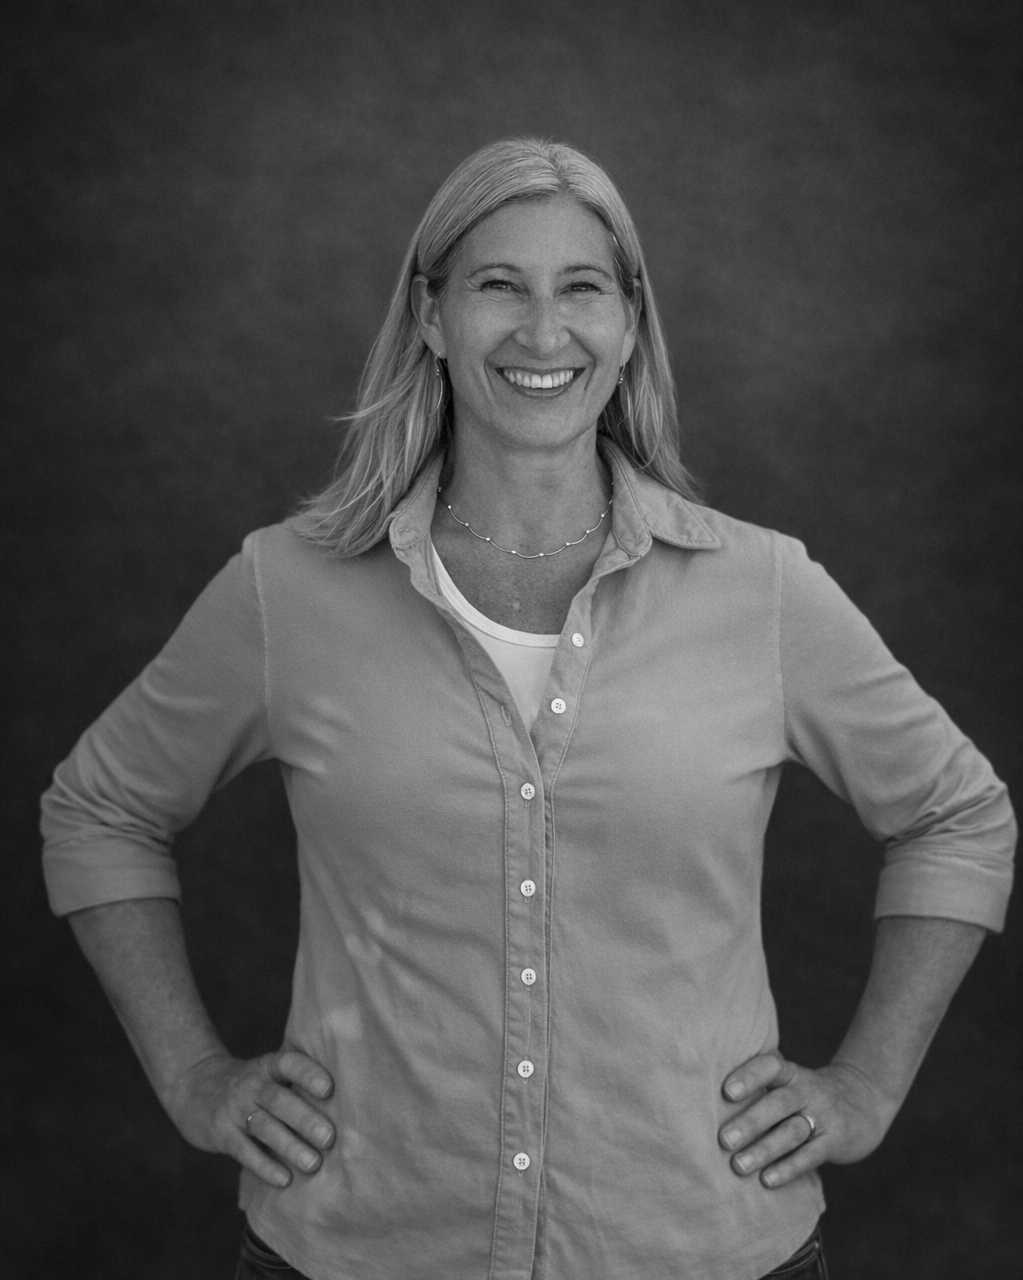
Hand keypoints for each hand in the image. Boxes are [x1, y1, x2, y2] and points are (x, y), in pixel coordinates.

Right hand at [167, 1049, 335, 1186]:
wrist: (194, 1088)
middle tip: (330, 1138)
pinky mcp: (221, 1134)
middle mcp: (250, 1085)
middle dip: (305, 1119)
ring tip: (314, 1164)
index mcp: (266, 1066)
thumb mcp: (267, 1072)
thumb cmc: (250, 1085)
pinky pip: (244, 1151)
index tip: (329, 1088)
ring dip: (290, 1146)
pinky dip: (265, 1166)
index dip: (308, 1074)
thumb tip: (349, 1102)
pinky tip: (285, 1179)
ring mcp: (233, 1110)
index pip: (288, 1063)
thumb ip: (296, 1082)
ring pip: (264, 1128)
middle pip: (278, 1100)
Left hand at [718, 1052, 894, 1188]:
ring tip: (738, 1166)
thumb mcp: (790, 1081)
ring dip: (764, 1150)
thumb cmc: (806, 1094)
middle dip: (750, 1122)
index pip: (770, 1066)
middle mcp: (808, 1090)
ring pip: (792, 1132)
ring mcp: (824, 1115)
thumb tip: (704, 1102)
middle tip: (723, 1140)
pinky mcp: (835, 1141)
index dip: (749, 1076)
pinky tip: (766, 1180)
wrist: (863, 1101)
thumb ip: (759, 1087)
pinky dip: (788, 1168)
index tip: (726, 1092)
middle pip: (778, 1103)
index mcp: (791, 1073)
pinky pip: (811, 1155)